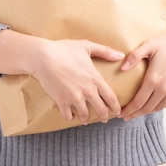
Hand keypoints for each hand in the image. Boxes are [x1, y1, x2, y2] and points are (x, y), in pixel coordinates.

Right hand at [0, 30, 124, 124]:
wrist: (44, 57)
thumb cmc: (64, 49)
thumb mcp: (87, 46)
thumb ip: (105, 51)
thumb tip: (121, 55)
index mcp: (95, 79)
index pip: (111, 98)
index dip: (116, 108)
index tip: (117, 112)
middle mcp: (87, 91)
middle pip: (101, 110)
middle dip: (104, 117)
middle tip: (104, 119)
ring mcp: (74, 98)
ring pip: (85, 115)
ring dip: (86, 118)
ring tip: (85, 119)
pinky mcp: (61, 101)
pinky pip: (68, 116)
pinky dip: (70, 117)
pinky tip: (71, 115)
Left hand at [119, 27, 165, 120]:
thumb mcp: (149, 45)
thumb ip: (134, 56)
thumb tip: (122, 68)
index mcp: (154, 79)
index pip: (138, 102)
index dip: (129, 110)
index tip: (120, 114)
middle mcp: (165, 89)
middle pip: (147, 108)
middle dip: (135, 114)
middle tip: (125, 116)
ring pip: (158, 108)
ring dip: (147, 111)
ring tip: (138, 111)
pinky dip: (160, 106)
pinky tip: (154, 104)